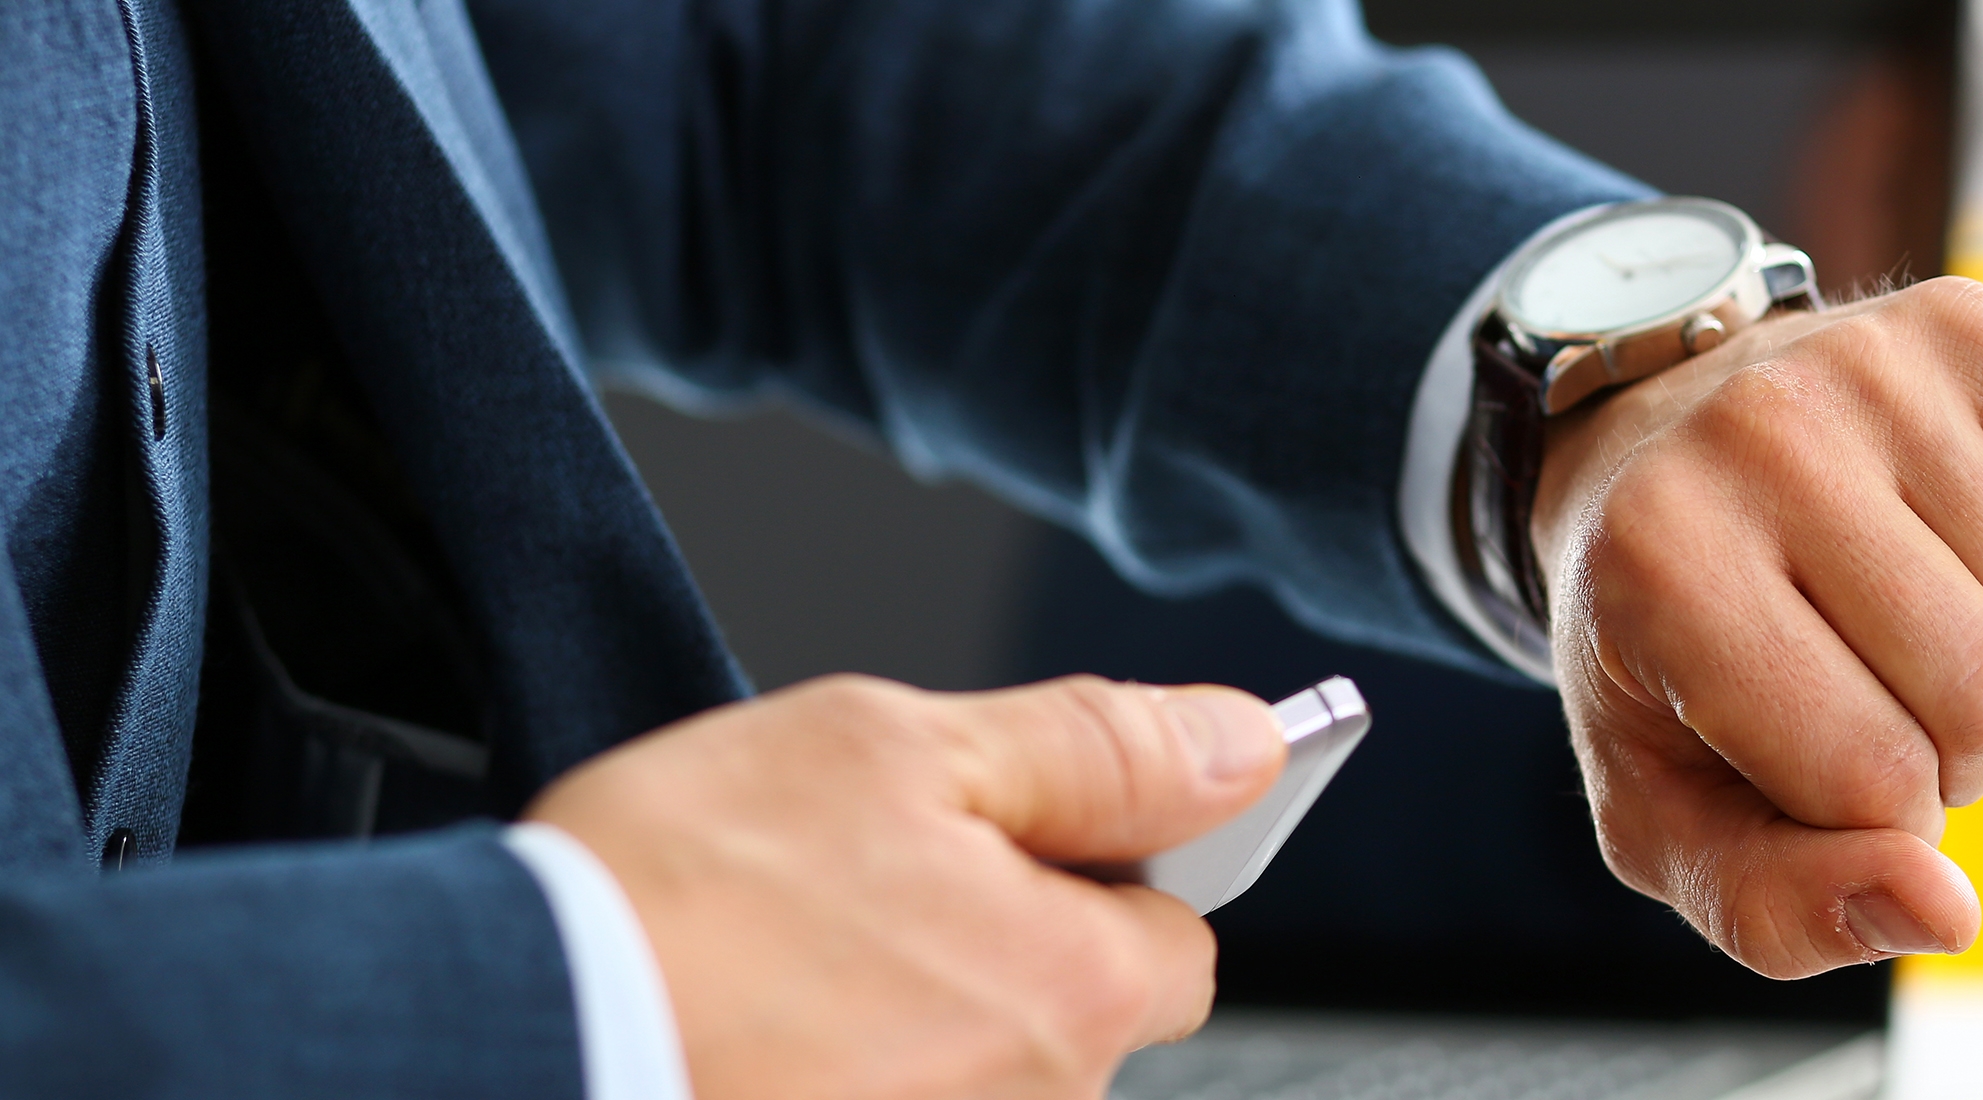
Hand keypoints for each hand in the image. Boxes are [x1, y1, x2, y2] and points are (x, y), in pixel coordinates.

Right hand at [524, 674, 1285, 1099]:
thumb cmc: (677, 896)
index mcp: (1076, 993)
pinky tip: (751, 1049)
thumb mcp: (897, 749)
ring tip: (774, 974)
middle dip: (990, 953)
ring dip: (902, 1025)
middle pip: (1065, 1022)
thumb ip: (1096, 749)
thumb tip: (1239, 742)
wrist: (499, 1044)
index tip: (1005, 839)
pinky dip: (832, 1078)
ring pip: (967, 1076)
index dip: (1100, 873)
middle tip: (850, 895)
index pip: (1177, 942)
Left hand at [1535, 277, 1982, 978]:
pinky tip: (1974, 535)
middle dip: (1950, 747)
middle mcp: (1759, 436)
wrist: (1645, 450)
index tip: (1809, 764)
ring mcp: (1866, 361)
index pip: (1875, 778)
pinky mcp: (1965, 318)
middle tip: (1865, 687)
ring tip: (1907, 611)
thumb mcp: (1663, 812)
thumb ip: (1776, 908)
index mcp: (1658, 565)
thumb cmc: (1666, 658)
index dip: (1875, 818)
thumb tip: (1946, 912)